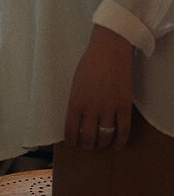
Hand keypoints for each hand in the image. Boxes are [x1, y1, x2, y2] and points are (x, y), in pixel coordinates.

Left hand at [64, 25, 133, 150]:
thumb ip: (76, 100)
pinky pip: (123, 130)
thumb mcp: (75, 82)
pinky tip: (117, 145)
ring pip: (105, 137)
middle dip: (87, 146)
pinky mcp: (124, 106)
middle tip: (88, 146)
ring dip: (102, 145)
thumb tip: (77, 117)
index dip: (72, 141)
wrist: (110, 49)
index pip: (71, 130)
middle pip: (88, 137)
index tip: (74, 144)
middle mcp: (91, 108)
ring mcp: (109, 108)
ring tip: (101, 146)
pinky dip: (120, 141)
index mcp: (75, 101)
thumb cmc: (90, 62)